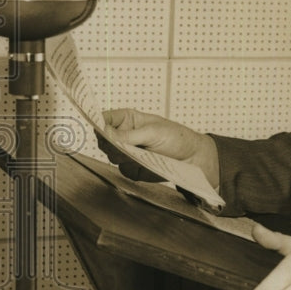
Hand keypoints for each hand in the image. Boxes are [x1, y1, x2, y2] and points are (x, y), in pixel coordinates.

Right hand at [97, 108, 219, 187]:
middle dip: (112, 144)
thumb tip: (107, 134)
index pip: (104, 119)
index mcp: (127, 119)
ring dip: (124, 157)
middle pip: (103, 141)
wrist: (192, 159)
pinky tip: (147, 163)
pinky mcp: (133, 168)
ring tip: (143, 153)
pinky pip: (123, 170)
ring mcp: (127, 153)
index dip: (98, 123)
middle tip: (126, 146)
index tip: (100, 130)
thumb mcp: (154, 132)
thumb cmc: (176, 137)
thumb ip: (129, 135)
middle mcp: (123, 135)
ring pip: (111, 157)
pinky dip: (133, 168)